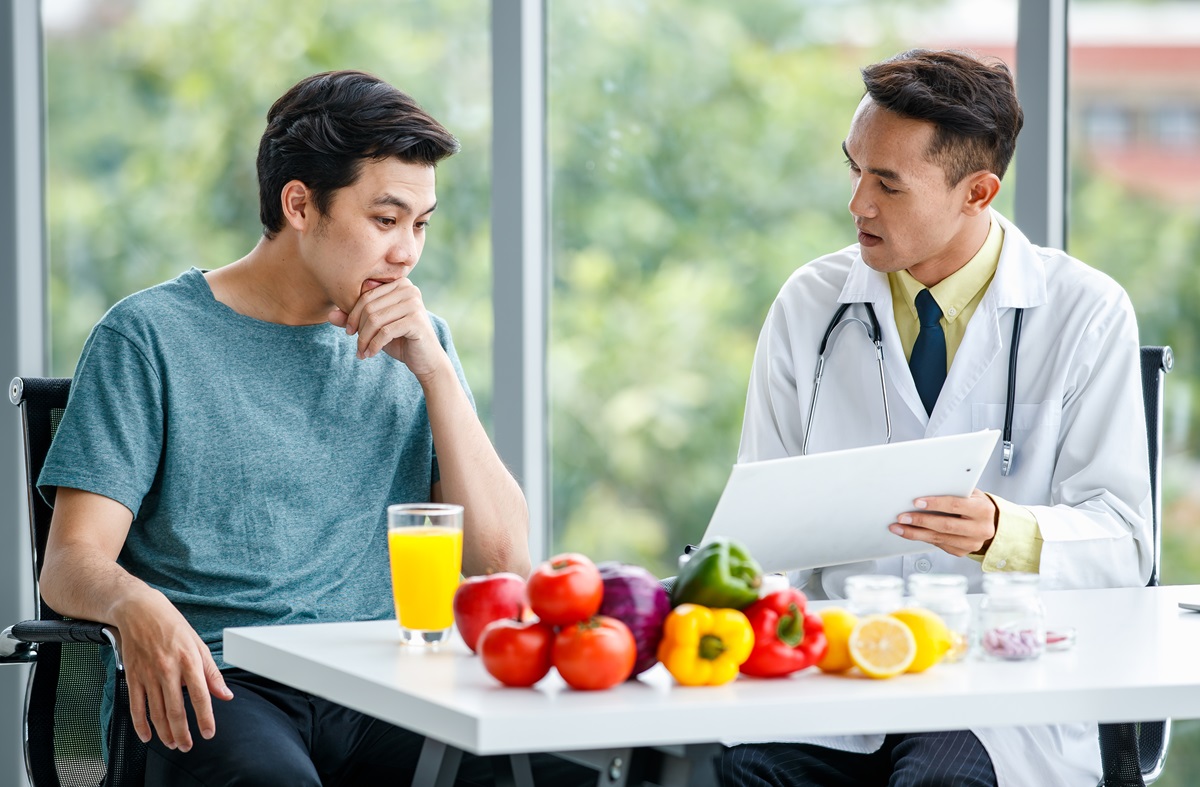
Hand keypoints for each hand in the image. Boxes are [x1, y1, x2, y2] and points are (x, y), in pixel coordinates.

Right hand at [113, 592, 232, 751]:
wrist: (140, 611)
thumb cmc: (172, 626)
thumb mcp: (199, 645)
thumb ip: (212, 673)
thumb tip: (225, 695)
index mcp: (189, 660)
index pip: (200, 695)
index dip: (205, 717)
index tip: (208, 733)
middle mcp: (168, 669)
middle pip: (175, 709)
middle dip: (182, 733)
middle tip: (187, 746)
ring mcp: (148, 674)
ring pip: (156, 712)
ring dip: (164, 733)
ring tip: (173, 744)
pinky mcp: (133, 676)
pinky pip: (136, 706)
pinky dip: (141, 724)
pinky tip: (148, 736)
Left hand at [328, 278, 447, 378]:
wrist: (426, 359)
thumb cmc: (400, 340)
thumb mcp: (374, 328)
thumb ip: (354, 319)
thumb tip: (330, 315)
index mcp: (399, 283)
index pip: (365, 295)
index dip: (352, 314)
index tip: (349, 332)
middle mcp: (409, 289)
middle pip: (369, 306)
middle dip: (358, 328)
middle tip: (357, 345)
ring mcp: (414, 303)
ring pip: (375, 319)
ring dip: (364, 339)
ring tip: (362, 352)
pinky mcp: (416, 320)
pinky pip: (385, 332)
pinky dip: (374, 345)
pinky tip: (370, 354)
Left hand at [888, 489, 997, 557]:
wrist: (990, 523)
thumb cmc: (976, 504)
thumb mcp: (970, 494)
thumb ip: (952, 492)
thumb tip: (924, 489)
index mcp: (983, 510)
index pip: (955, 505)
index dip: (935, 503)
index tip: (916, 502)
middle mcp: (980, 529)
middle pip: (945, 525)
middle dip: (920, 521)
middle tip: (902, 517)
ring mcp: (972, 543)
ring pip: (939, 538)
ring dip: (915, 533)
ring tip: (899, 528)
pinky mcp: (962, 552)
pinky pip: (938, 545)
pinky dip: (922, 538)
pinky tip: (911, 533)